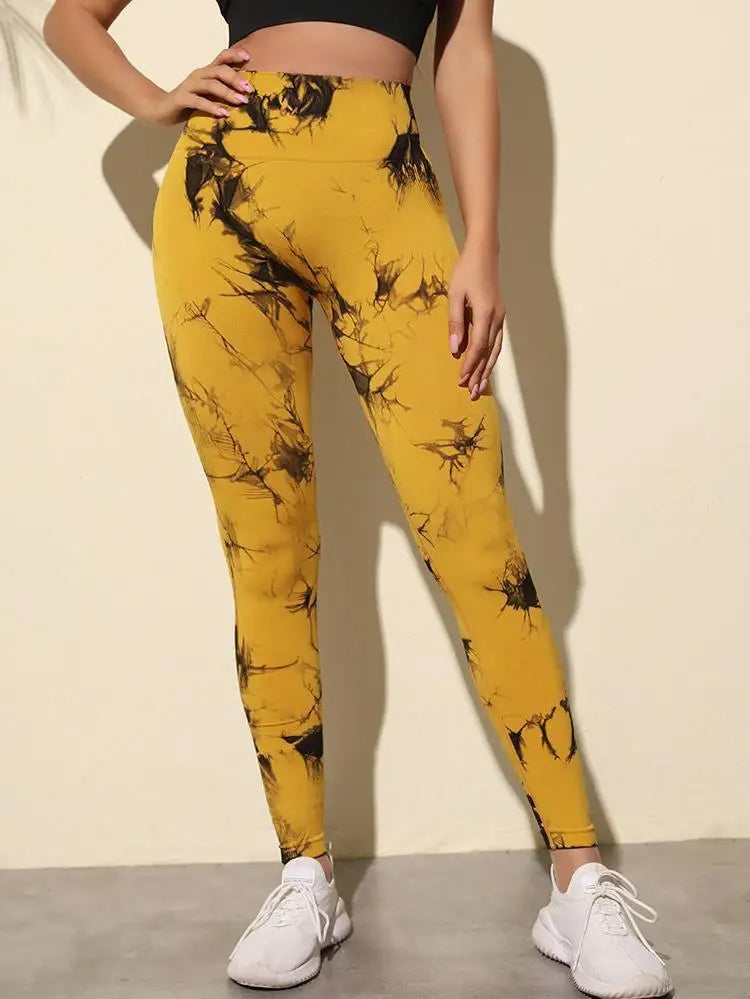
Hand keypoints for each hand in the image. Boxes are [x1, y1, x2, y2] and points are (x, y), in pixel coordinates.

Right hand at [142, 46, 254, 125]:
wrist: (162, 109)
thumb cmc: (190, 103)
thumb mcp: (209, 95)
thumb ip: (222, 92)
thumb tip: (245, 95)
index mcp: (206, 72)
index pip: (221, 58)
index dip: (234, 55)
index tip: (248, 57)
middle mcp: (198, 75)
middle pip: (219, 71)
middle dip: (235, 78)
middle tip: (249, 89)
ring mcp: (189, 85)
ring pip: (210, 84)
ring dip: (227, 92)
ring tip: (240, 101)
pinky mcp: (182, 98)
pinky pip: (198, 101)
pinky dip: (212, 106)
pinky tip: (223, 113)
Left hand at [447, 241, 505, 399]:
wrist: (484, 254)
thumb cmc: (466, 272)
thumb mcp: (455, 295)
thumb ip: (455, 323)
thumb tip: (455, 349)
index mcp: (485, 313)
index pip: (478, 346)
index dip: (470, 364)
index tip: (461, 379)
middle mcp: (496, 318)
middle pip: (489, 353)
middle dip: (480, 374)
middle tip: (472, 394)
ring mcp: (500, 317)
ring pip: (495, 350)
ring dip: (488, 370)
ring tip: (480, 388)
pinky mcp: (498, 316)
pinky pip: (496, 342)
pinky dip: (491, 357)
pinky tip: (486, 368)